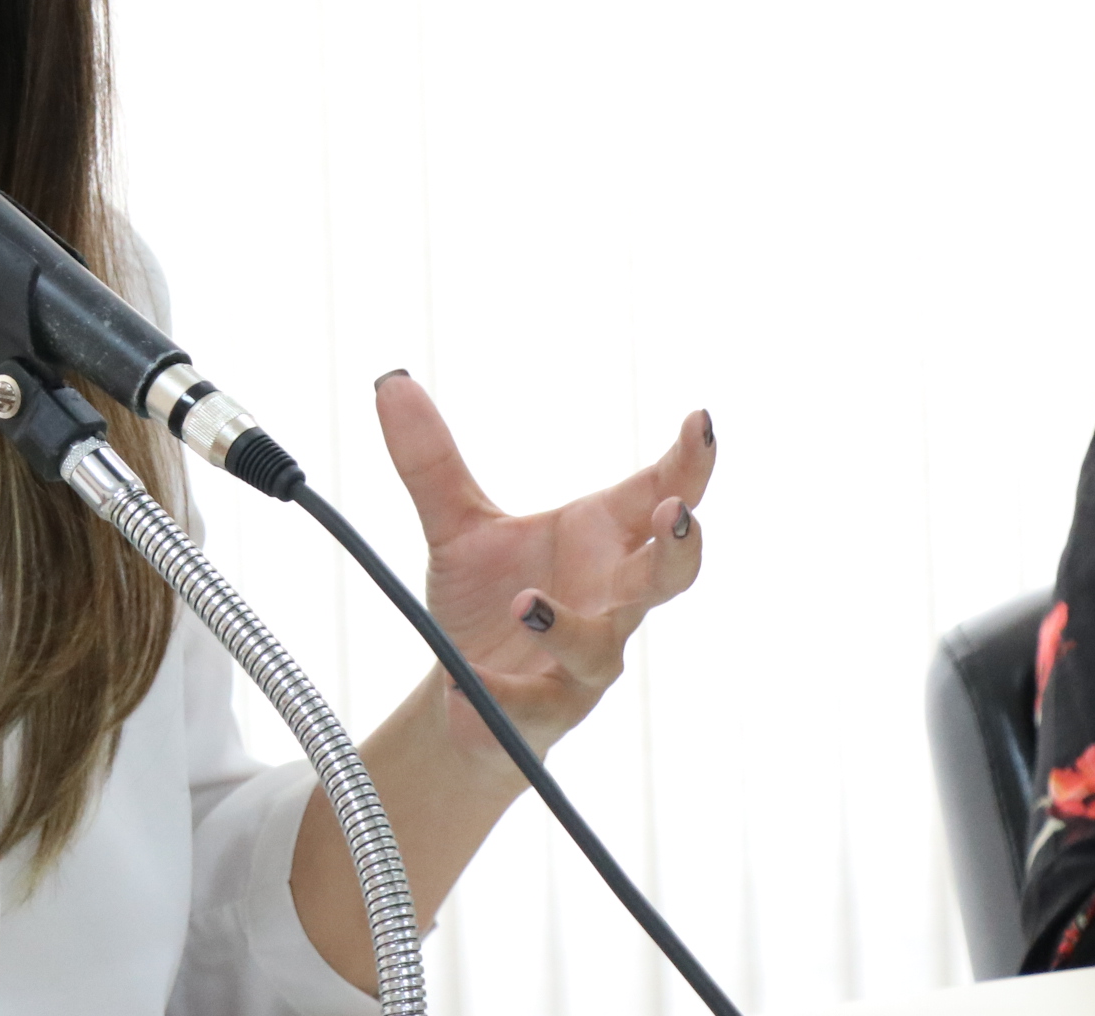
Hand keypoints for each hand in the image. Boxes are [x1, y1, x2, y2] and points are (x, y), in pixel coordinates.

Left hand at [375, 373, 712, 762]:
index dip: (689, 464)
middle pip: (667, 577)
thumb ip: (431, 462)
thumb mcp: (455, 525)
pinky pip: (529, 706)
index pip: (659, 496)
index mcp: (601, 542)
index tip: (702, 421)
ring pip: (601, 649)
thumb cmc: (487, 599)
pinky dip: (495, 695)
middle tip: (676, 513)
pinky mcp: (544, 712)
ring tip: (523, 602)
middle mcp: (608, 601)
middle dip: (680, 547)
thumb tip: (392, 382)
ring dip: (567, 627)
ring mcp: (584, 662)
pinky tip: (457, 686)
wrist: (462, 691)